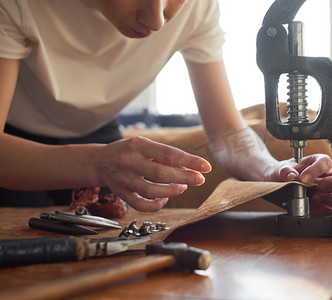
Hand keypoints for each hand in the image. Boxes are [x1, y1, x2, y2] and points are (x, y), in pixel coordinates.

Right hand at [93, 137, 210, 211]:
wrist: (99, 161)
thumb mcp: (145, 146)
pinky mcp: (121, 194)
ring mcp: (124, 179)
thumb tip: (190, 168)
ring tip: (182, 187)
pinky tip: (165, 198)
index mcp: (139, 145)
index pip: (169, 153)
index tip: (206, 167)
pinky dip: (157, 204)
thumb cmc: (128, 151)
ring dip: (172, 191)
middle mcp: (129, 161)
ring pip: (152, 191)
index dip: (190, 161)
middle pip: (162, 173)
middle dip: (185, 178)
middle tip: (200, 179)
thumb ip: (165, 156)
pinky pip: (142, 205)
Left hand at [264, 154, 331, 212]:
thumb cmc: (285, 172)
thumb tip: (292, 176)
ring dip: (326, 198)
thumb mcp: (282, 169)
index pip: (325, 162)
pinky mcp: (323, 203)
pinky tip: (315, 206)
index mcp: (317, 162)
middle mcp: (325, 175)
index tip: (304, 178)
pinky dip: (324, 209)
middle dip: (325, 185)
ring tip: (313, 198)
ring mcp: (325, 190)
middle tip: (311, 187)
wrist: (279, 183)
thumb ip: (286, 170)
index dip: (316, 170)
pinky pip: (329, 207)